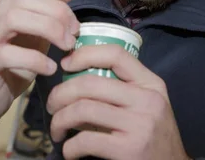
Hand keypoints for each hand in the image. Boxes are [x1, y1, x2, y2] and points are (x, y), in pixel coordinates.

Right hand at [0, 0, 79, 133]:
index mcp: (1, 6)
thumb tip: (72, 11)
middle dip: (55, 10)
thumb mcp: (35, 38)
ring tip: (66, 45)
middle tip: (74, 31)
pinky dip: (35, 59)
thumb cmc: (15, 65)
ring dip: (48, 28)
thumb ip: (48, 21)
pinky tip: (51, 68)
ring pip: (13, 18)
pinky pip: (8, 54)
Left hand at [47, 44, 189, 159]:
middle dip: (60, 94)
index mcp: (151, 83)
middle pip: (90, 83)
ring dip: (60, 120)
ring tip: (57, 130)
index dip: (84, 54)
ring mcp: (140, 125)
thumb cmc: (152, 135)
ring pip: (83, 110)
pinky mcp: (130, 150)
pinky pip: (86, 140)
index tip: (65, 64)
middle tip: (52, 106)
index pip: (116, 54)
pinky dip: (70, 147)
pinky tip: (69, 151)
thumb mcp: (147, 104)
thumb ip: (123, 88)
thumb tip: (76, 74)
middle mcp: (148, 100)